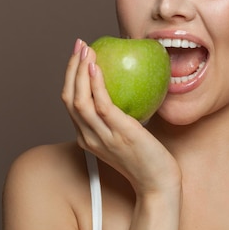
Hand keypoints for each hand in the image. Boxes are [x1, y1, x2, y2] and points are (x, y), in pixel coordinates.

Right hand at [61, 39, 180, 195]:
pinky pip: (102, 105)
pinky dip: (95, 84)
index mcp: (87, 138)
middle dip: (71, 68)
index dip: (70, 77)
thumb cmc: (147, 159)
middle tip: (79, 45)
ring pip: (80, 100)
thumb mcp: (125, 136)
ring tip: (87, 50)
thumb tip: (125, 87)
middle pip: (69, 99)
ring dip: (79, 71)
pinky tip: (97, 67)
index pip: (70, 103)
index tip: (78, 55)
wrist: (159, 185)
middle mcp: (89, 138)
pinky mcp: (120, 134)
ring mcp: (102, 137)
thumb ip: (118, 117)